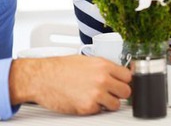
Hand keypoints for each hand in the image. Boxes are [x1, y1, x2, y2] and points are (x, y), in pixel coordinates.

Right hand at [9, 55, 131, 114]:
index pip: (128, 76)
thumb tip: (114, 74)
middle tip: (111, 92)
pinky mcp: (87, 107)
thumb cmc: (59, 68)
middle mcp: (102, 79)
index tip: (121, 83)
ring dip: (109, 103)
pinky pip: (100, 111)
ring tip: (98, 98)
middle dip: (119, 93)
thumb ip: (102, 67)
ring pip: (116, 105)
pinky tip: (85, 100)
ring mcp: (96, 94)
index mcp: (103, 65)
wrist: (43, 78)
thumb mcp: (85, 60)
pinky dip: (94, 108)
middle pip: (126, 91)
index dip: (124, 80)